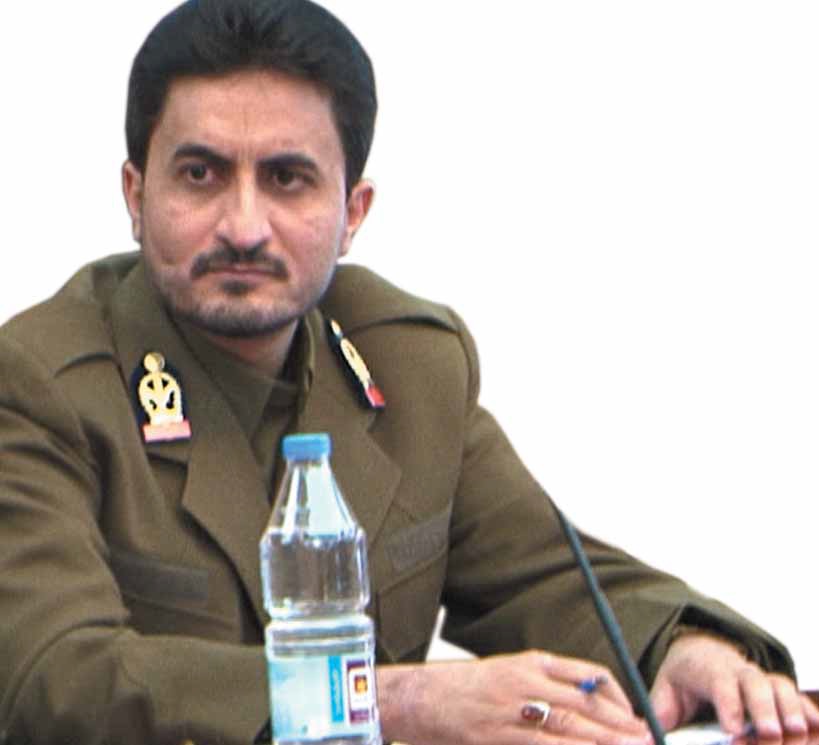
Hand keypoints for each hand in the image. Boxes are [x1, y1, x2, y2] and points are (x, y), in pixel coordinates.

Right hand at [377, 650, 651, 744]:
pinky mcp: (498, 738)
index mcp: (530, 662)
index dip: (615, 696)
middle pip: (583, 704)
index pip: (585, 673)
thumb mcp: (508, 671)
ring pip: (568, 729)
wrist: (421, 698)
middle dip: (619, 724)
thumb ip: (546, 681)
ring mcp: (511, 713)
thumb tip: (589, 701)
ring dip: (602, 742)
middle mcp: (524, 683)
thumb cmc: (466, 687)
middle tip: (646, 738)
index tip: (631, 714)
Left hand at [650, 632, 818, 736]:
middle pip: (754, 684)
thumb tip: (645, 739)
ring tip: (795, 732)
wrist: (700, 654)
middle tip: (768, 732)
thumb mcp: (664, 695)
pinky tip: (813, 728)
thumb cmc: (682, 682)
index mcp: (707, 670)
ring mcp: (760, 679)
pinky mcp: (777, 691)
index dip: (727, 705)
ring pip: (779, 686)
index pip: (719, 684)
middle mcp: (737, 672)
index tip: (731, 729)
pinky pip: (796, 697)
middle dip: (762, 708)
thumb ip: (657, 718)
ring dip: (789, 710)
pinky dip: (807, 711)